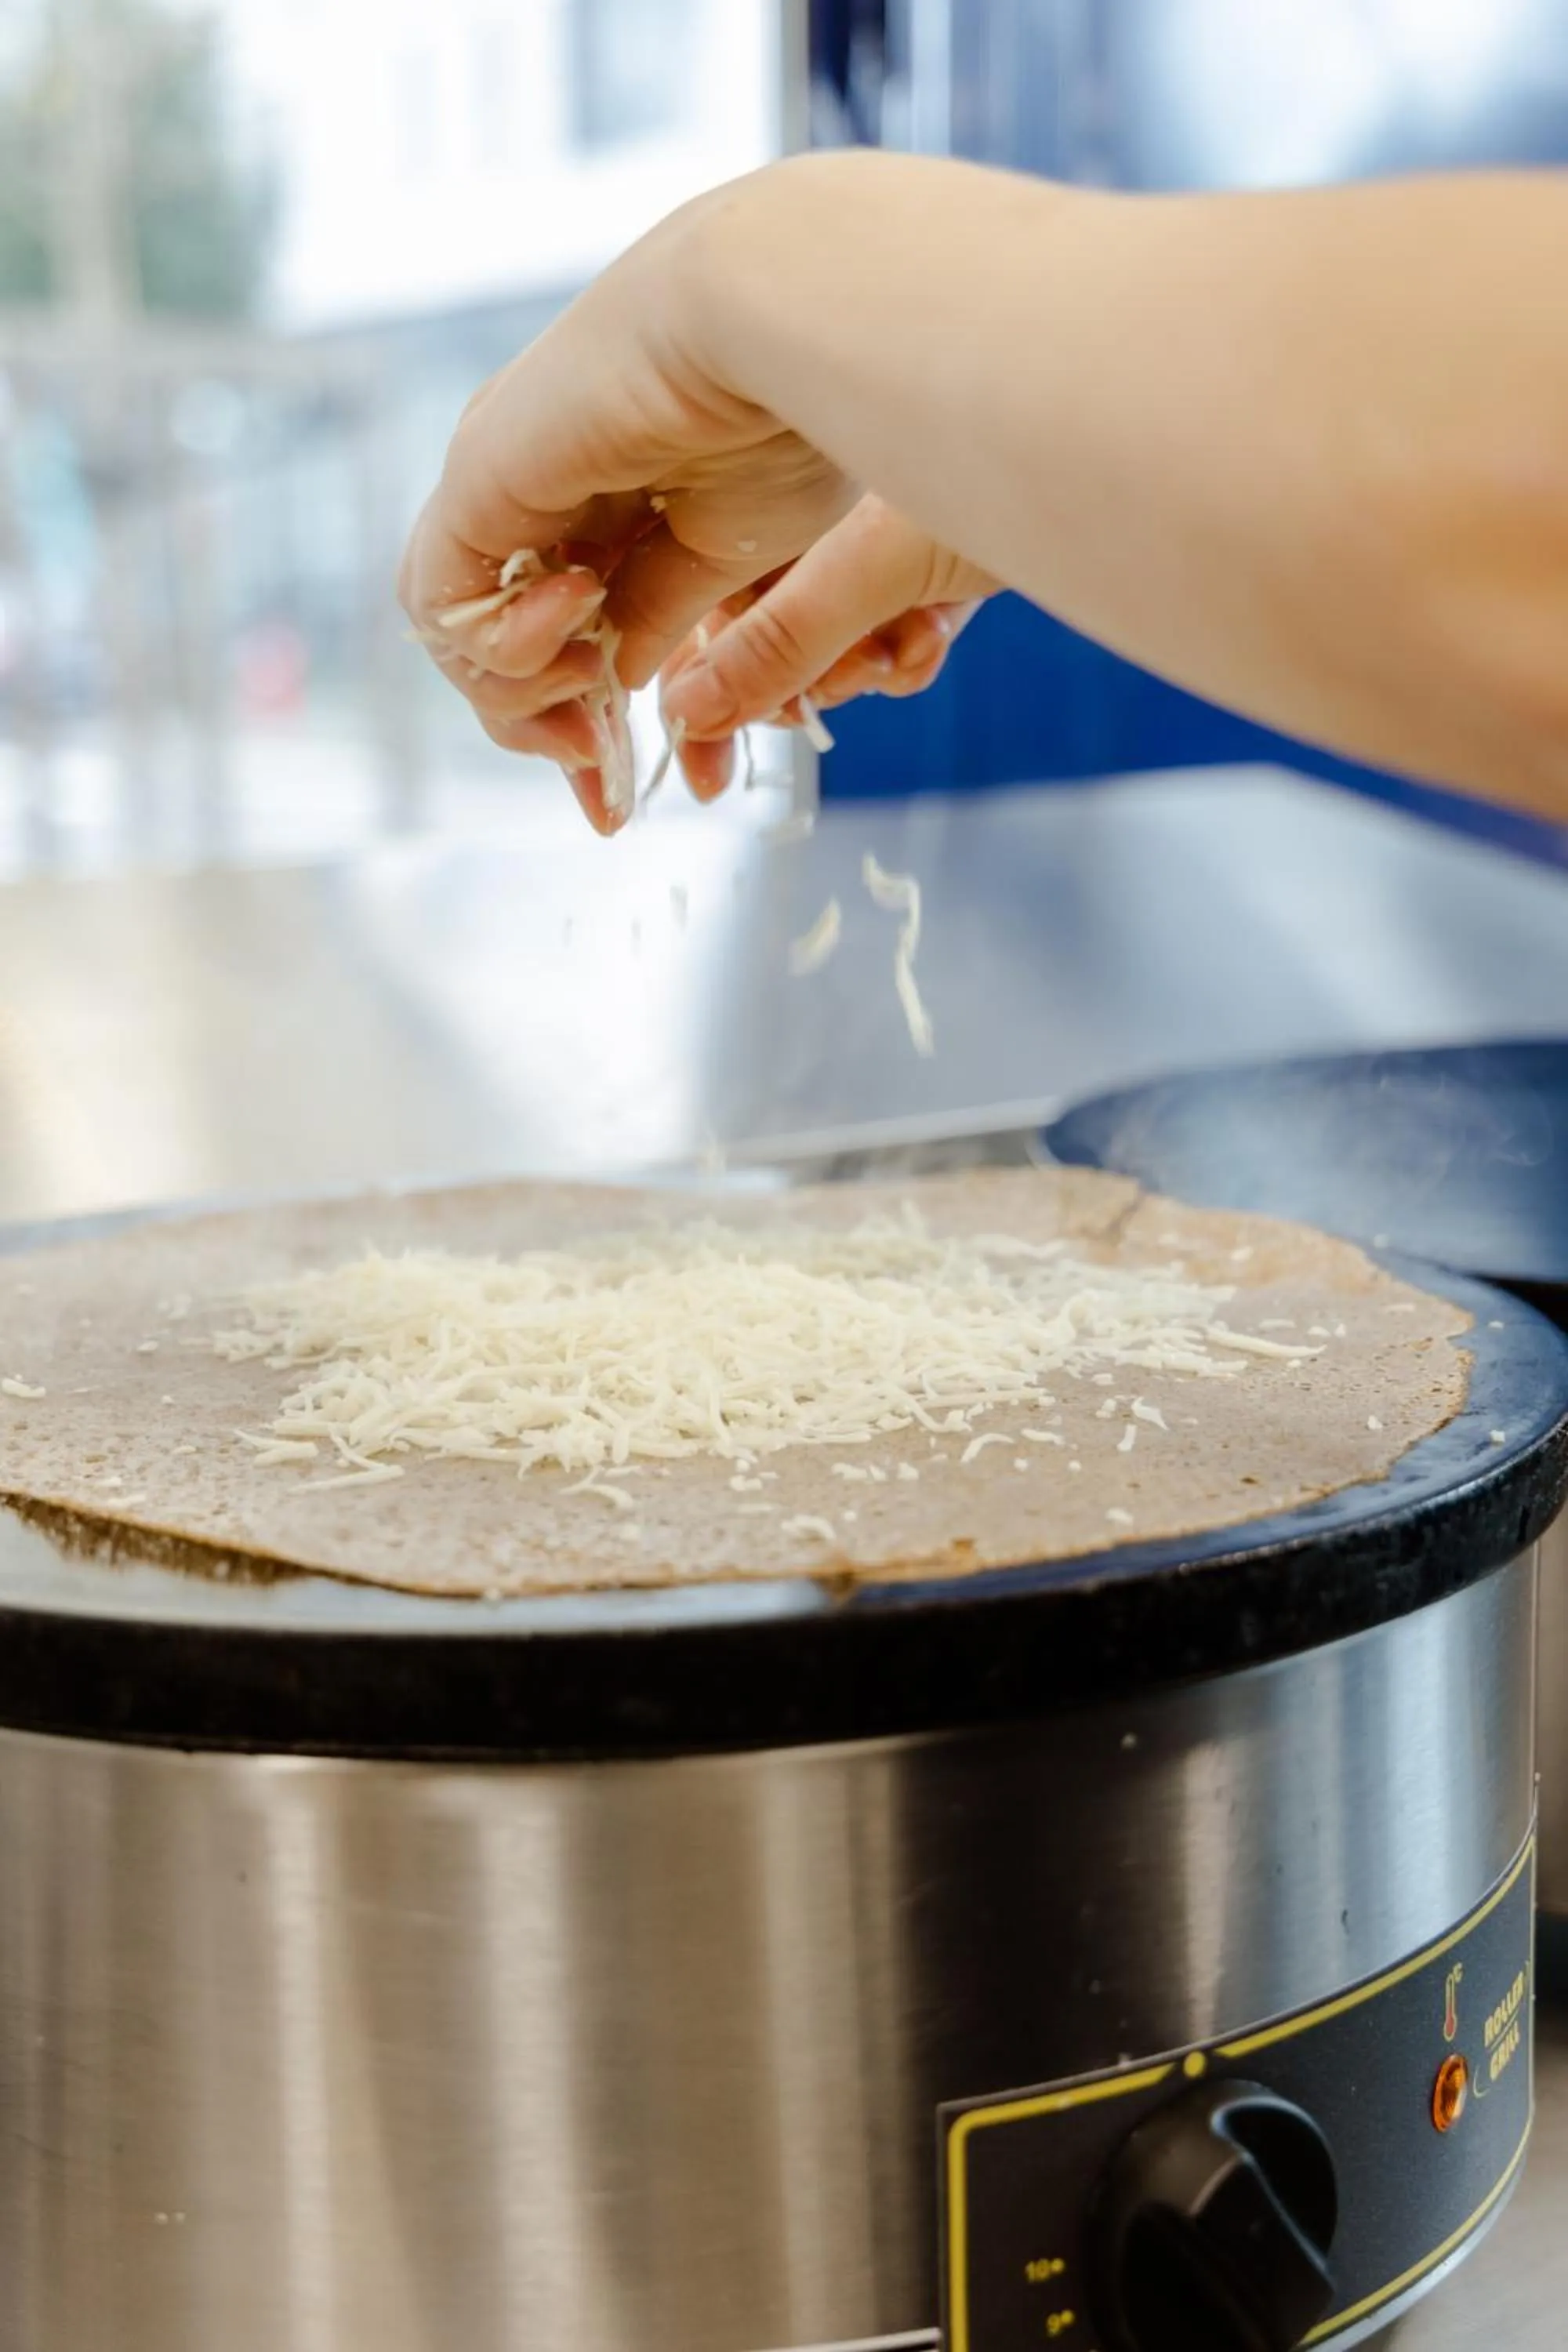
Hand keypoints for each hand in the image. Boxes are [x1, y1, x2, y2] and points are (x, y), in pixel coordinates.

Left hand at [399, 176, 991, 829]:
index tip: (612, 808)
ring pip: (458, 640)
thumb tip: (622, 689)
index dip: (579, 734)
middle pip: (499, 653)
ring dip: (519, 695)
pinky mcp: (479, 482)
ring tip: (591, 669)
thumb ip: (663, 623)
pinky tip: (576, 612)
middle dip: (541, 733)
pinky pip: (443, 604)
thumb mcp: (730, 557)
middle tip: (591, 764)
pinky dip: (499, 648)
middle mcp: (544, 494)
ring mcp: (505, 486)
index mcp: (611, 505)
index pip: (563, 642)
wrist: (779, 323)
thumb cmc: (793, 415)